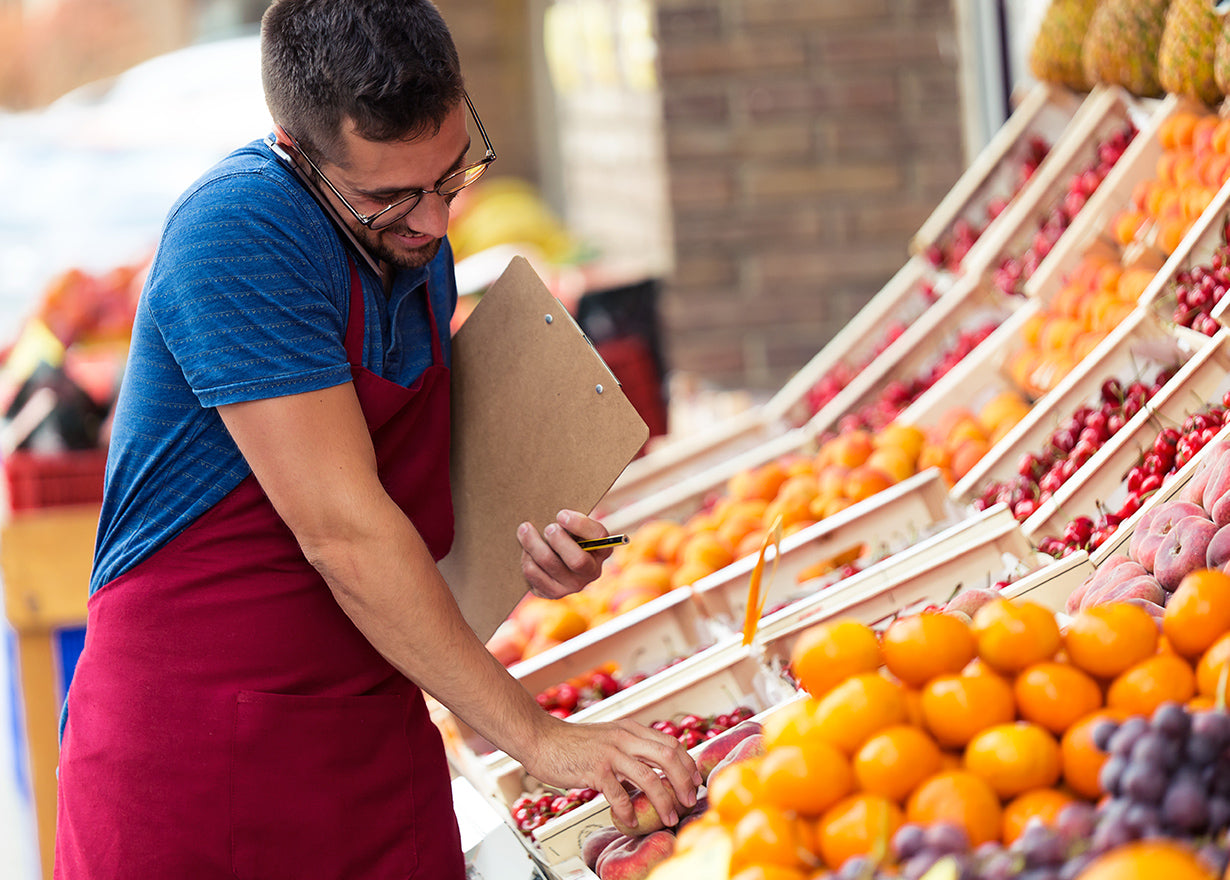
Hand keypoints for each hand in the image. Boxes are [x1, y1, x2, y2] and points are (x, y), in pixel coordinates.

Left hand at [518, 509, 612, 598]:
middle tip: (547, 528)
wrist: (559, 559)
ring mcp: (573, 585)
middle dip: (558, 540)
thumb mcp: (576, 527)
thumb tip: (557, 517)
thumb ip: (571, 521)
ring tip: (525, 530)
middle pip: (577, 560)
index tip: (561, 514)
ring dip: (533, 543)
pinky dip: (527, 558)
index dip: (580, 524)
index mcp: (602, 549)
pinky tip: (526, 550)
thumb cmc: (569, 535)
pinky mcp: (553, 592)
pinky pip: (534, 573)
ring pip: (549, 563)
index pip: (599, 537)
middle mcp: (592, 572)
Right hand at [522, 715, 701, 831]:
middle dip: (684, 781)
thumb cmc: (573, 743)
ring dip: (664, 801)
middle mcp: (625, 738)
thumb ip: (630, 748)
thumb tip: (652, 771)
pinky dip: (628, 811)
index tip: (693, 782)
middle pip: (668, 756)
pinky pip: (618, 794)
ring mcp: (610, 753)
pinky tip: (629, 821)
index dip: (687, 764)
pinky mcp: (594, 769)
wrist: (540, 738)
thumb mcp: (608, 737)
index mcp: (631, 729)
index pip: (671, 743)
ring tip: (669, 818)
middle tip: (688, 801)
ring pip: (649, 777)